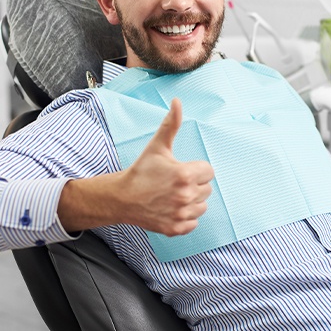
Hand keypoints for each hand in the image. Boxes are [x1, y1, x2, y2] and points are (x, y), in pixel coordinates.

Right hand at [59, 98, 213, 235]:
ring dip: (191, 201)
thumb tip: (177, 102)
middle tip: (174, 182)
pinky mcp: (177, 228)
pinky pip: (194, 222)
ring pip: (202, 206)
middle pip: (207, 189)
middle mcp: (186, 196)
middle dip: (194, 184)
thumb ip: (171, 124)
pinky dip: (185, 217)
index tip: (180, 169)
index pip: (209, 171)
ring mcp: (182, 214)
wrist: (122, 198)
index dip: (195, 168)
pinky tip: (171, 208)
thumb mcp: (157, 146)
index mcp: (185, 174)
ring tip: (172, 195)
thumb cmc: (141, 171)